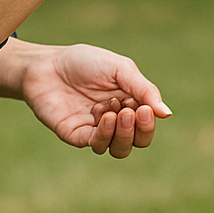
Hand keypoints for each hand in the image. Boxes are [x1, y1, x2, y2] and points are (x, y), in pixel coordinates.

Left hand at [19, 43, 170, 157]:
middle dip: (140, 131)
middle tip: (133, 112)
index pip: (146, 125)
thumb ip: (144, 90)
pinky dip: (104, 134)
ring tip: (117, 113)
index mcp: (129, 104)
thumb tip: (167, 114)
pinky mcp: (76, 135)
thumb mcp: (120, 69)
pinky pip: (96, 145)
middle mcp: (114, 121)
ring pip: (119, 150)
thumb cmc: (84, 62)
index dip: (148, 122)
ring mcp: (95, 130)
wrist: (46, 64)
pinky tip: (104, 116)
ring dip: (123, 134)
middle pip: (137, 142)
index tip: (145, 108)